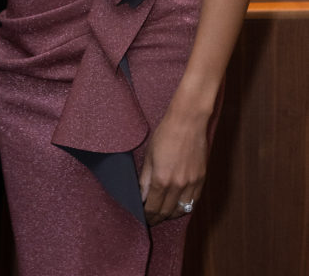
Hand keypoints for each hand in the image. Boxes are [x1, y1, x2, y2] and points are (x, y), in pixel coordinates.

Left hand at [139, 111, 206, 225]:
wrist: (188, 122)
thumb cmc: (165, 135)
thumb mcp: (149, 155)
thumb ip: (145, 179)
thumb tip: (141, 195)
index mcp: (161, 179)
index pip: (153, 208)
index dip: (147, 215)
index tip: (143, 216)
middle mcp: (178, 185)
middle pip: (166, 212)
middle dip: (157, 218)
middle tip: (150, 219)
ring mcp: (191, 184)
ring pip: (181, 210)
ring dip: (171, 215)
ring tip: (163, 213)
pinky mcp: (201, 179)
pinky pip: (193, 202)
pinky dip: (184, 207)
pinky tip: (178, 205)